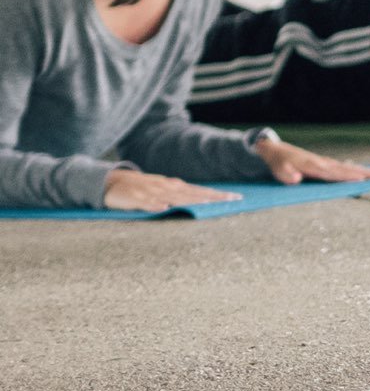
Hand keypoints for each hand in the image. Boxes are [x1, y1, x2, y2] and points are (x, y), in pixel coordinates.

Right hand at [103, 169, 240, 212]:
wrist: (112, 182)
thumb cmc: (141, 188)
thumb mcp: (163, 189)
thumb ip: (181, 194)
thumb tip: (202, 198)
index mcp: (174, 187)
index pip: (200, 191)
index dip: (217, 194)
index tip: (237, 198)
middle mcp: (166, 188)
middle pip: (193, 193)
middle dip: (213, 197)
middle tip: (233, 200)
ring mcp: (151, 193)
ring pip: (173, 197)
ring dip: (189, 200)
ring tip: (206, 203)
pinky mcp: (134, 199)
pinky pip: (145, 203)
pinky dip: (154, 205)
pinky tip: (164, 208)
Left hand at [253, 136, 369, 185]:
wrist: (276, 150)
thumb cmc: (278, 163)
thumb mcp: (278, 171)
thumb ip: (286, 176)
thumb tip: (296, 179)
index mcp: (314, 166)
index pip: (335, 173)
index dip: (349, 176)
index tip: (363, 179)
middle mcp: (324, 163)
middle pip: (349, 169)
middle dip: (368, 172)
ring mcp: (326, 162)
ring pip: (350, 167)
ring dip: (367, 170)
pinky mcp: (326, 164)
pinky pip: (345, 167)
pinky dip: (357, 169)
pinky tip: (364, 172)